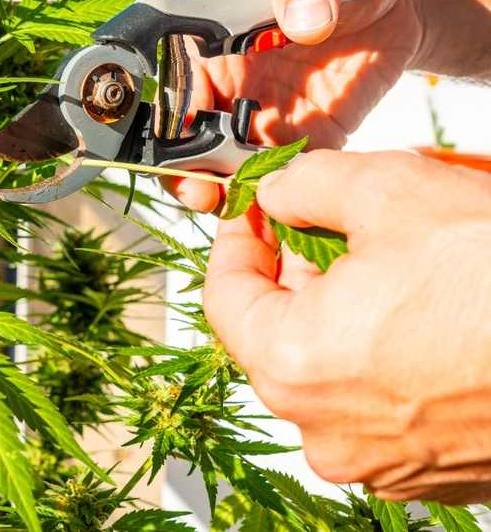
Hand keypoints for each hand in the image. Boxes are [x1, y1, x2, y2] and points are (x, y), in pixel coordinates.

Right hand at [166, 0, 419, 211]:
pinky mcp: (311, 137)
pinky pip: (290, 176)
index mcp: (213, 40)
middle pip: (191, 140)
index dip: (168, 119)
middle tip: (201, 190)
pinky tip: (286, 199)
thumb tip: (302, 21)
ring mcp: (269, 114)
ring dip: (229, 191)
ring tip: (237, 203)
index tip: (179, 142)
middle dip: (188, 172)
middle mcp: (232, 84)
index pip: (174, 86)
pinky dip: (283, 193)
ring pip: (232, 168)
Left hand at [203, 150, 490, 502]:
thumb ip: (307, 184)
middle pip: (277, 334)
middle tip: (320, 225)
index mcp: (293, 365)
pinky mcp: (432, 471)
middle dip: (294, 272)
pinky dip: (386, 354)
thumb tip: (277, 192)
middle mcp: (325, 429)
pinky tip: (427, 311)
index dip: (236, 241)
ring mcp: (380, 460)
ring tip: (389, 261)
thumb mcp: (389, 190)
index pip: (224, 297)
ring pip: (332, 369)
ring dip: (344, 311)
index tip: (253, 209)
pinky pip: (382, 402)